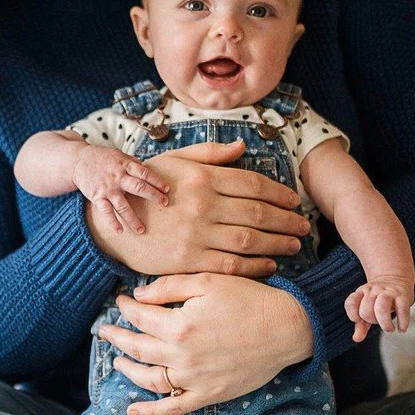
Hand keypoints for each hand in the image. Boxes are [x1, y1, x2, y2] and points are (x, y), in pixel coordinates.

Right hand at [73, 147, 170, 234]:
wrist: (78, 160)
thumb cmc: (102, 158)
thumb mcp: (119, 155)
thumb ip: (133, 163)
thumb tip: (148, 171)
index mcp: (125, 165)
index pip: (144, 173)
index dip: (157, 181)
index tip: (167, 189)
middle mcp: (117, 177)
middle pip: (138, 187)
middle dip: (153, 196)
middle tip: (165, 203)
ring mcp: (107, 188)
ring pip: (122, 205)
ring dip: (133, 218)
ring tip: (142, 230)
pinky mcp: (97, 197)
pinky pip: (106, 211)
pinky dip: (112, 221)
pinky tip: (119, 231)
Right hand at [83, 138, 310, 277]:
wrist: (111, 226)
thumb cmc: (144, 190)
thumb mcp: (173, 162)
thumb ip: (210, 154)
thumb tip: (243, 147)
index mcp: (202, 178)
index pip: (253, 184)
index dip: (279, 194)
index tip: (295, 202)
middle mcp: (202, 205)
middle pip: (258, 213)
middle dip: (286, 221)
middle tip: (303, 227)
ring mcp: (196, 234)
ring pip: (249, 239)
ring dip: (278, 243)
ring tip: (294, 245)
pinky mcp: (189, 260)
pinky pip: (231, 264)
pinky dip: (256, 266)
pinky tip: (270, 265)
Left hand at [95, 273, 314, 414]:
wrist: (287, 328)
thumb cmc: (250, 299)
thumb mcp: (208, 281)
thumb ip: (169, 287)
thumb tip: (138, 296)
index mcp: (179, 325)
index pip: (139, 317)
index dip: (126, 307)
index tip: (121, 301)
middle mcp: (181, 355)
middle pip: (137, 347)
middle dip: (117, 337)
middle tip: (104, 330)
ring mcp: (194, 379)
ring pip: (148, 378)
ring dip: (127, 370)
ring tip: (116, 361)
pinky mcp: (208, 394)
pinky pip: (173, 407)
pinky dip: (150, 412)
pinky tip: (132, 412)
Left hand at [345, 273, 413, 341]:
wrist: (396, 277)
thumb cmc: (379, 299)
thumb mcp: (367, 309)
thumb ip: (360, 325)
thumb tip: (356, 339)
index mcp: (362, 292)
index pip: (351, 303)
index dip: (353, 314)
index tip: (360, 320)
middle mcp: (374, 290)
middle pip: (366, 310)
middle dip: (371, 320)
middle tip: (379, 321)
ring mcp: (388, 292)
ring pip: (382, 306)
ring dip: (384, 322)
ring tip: (389, 328)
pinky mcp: (403, 295)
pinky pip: (402, 309)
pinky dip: (402, 321)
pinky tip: (401, 329)